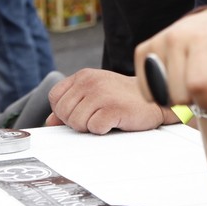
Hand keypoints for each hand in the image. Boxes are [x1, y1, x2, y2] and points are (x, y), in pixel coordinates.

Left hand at [45, 69, 167, 133]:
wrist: (156, 98)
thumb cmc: (124, 98)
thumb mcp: (95, 95)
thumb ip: (71, 105)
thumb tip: (50, 121)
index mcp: (84, 76)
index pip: (55, 97)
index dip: (64, 110)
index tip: (81, 112)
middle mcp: (90, 81)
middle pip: (63, 112)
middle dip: (76, 121)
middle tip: (96, 117)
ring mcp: (102, 94)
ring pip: (76, 123)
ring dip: (90, 127)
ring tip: (106, 118)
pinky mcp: (113, 109)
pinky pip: (94, 128)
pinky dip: (103, 130)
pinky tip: (114, 121)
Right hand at [135, 8, 206, 115]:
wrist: (206, 23)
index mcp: (201, 39)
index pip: (198, 85)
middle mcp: (175, 38)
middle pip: (179, 95)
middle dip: (194, 100)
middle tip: (202, 87)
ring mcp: (155, 44)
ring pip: (162, 96)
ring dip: (177, 98)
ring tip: (188, 83)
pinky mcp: (141, 51)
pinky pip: (147, 92)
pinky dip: (161, 94)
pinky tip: (173, 81)